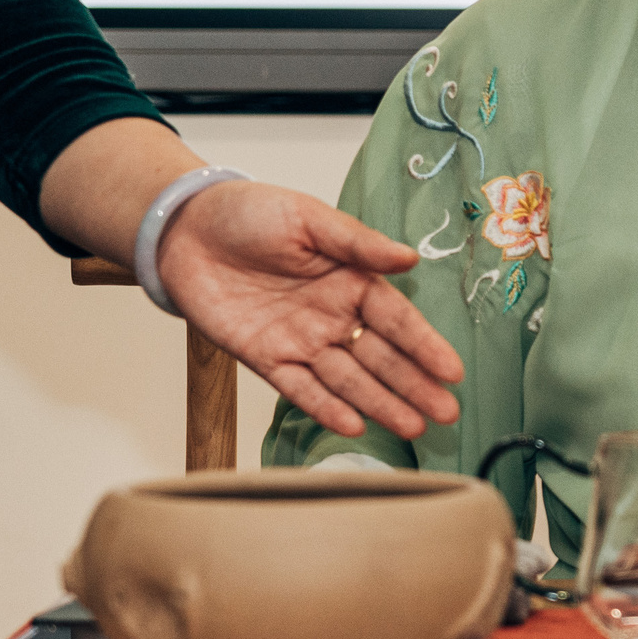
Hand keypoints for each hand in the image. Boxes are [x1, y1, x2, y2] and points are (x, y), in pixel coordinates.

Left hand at [158, 181, 464, 440]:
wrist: (185, 229)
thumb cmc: (250, 212)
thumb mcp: (309, 218)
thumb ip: (359, 243)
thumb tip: (409, 258)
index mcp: (351, 279)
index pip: (397, 319)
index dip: (425, 345)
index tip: (452, 370)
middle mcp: (332, 315)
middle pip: (381, 357)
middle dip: (414, 385)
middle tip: (447, 413)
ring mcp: (300, 341)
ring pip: (348, 380)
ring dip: (380, 403)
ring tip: (413, 426)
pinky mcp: (265, 358)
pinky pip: (299, 389)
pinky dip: (325, 408)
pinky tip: (353, 426)